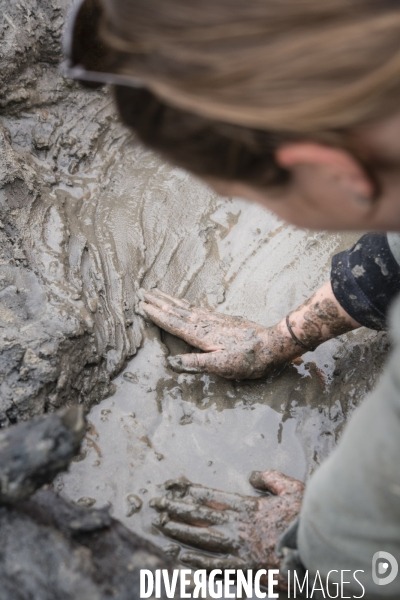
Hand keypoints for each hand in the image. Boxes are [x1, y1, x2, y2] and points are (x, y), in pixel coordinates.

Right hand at [139, 284, 359, 379]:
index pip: (174, 323)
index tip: (142, 306)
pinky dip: (185, 303)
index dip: (157, 315)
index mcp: (202, 335)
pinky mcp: (222, 319)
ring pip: (186, 307)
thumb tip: (171, 362)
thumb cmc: (248, 360)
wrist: (273, 345)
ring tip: (157, 291)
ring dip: (170, 299)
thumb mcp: (222, 366)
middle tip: (142, 291)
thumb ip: (196, 362)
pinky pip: (196, 308)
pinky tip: (182, 303)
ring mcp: (214, 319)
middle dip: (159, 301)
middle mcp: (205, 323)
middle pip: (177, 310)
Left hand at [150, 469, 303, 585]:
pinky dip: (197, 567)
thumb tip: (252, 475)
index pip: (213, 497)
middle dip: (176, 510)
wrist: (323, 551)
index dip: (191, 492)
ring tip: (161, 527)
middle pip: (200, 517)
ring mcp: (241, 552)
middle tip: (155, 504)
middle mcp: (240, 528)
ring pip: (202, 542)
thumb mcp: (293, 489)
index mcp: (249, 508)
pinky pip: (215, 570)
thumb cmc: (309, 519)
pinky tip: (181, 562)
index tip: (173, 487)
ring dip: (180, 534)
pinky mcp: (246, 573)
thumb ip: (271, 478)